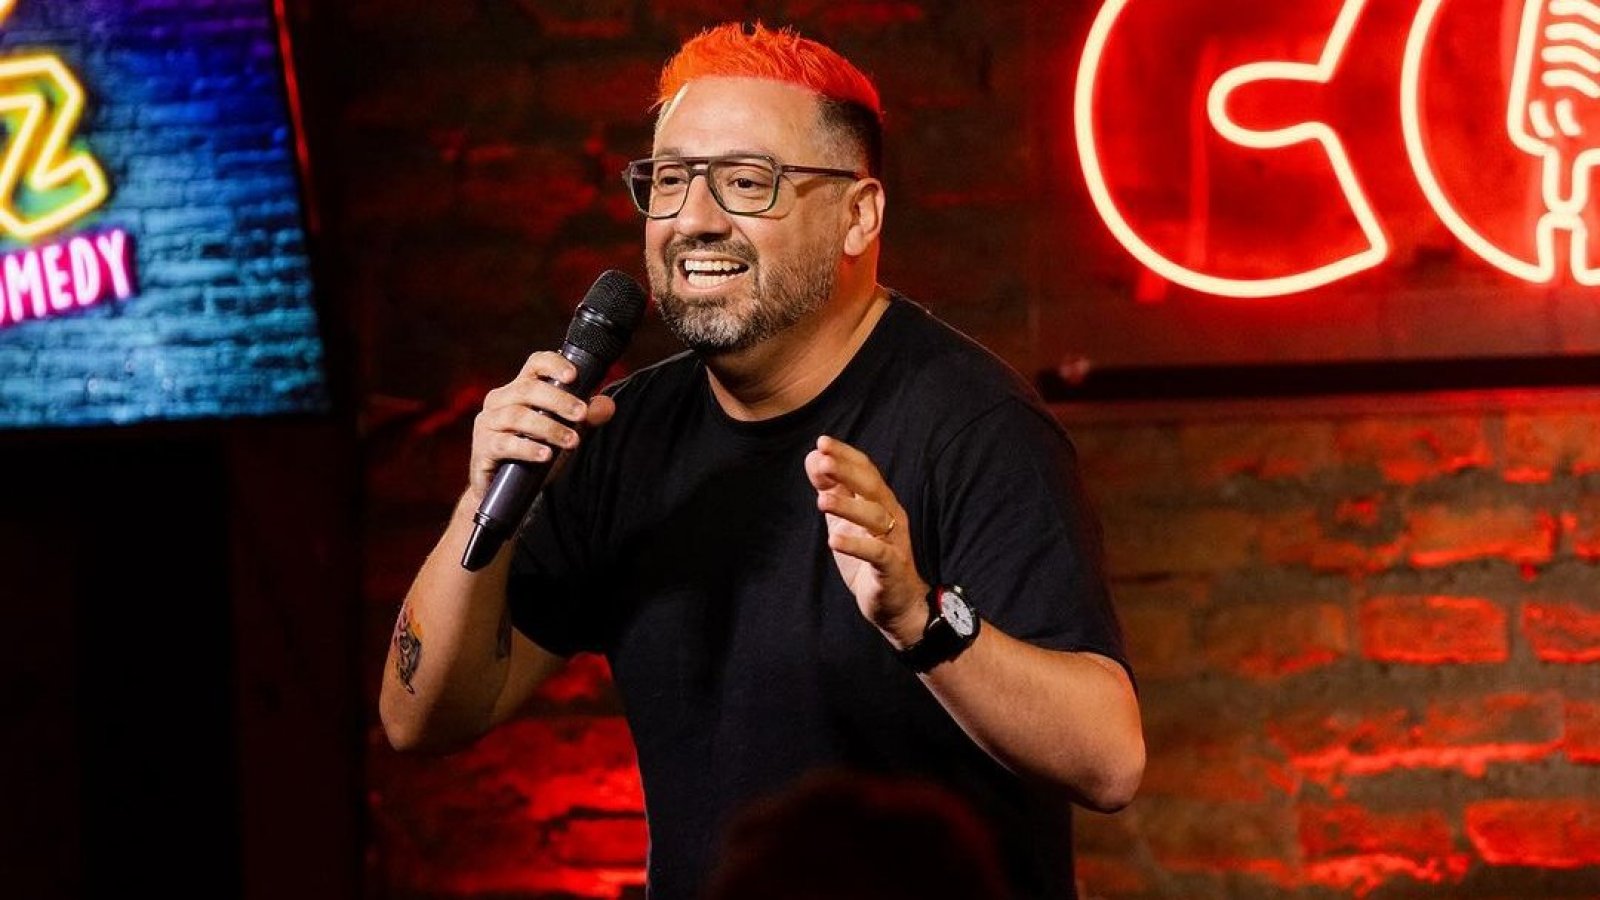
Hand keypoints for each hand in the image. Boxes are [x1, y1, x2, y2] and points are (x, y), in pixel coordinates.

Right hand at [467, 351, 615, 504]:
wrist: (505, 492)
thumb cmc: (535, 453)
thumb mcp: (564, 433)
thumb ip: (585, 419)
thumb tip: (608, 406)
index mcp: (520, 389)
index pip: (534, 365)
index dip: (553, 364)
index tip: (573, 376)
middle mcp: (499, 401)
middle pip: (527, 389)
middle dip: (558, 401)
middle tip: (582, 415)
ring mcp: (488, 423)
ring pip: (517, 416)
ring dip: (549, 428)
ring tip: (572, 442)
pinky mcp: (482, 448)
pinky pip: (504, 443)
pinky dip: (528, 448)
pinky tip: (546, 455)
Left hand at [803, 435, 929, 647]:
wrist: (897, 603)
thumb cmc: (870, 558)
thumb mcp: (845, 520)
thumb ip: (832, 490)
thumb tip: (813, 459)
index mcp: (880, 502)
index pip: (865, 470)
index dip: (845, 455)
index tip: (822, 442)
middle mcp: (891, 516)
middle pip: (871, 487)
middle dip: (847, 472)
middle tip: (822, 461)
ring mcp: (893, 542)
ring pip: (874, 518)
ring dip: (848, 507)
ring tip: (821, 501)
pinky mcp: (892, 568)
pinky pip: (877, 553)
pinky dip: (856, 546)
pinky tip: (834, 540)